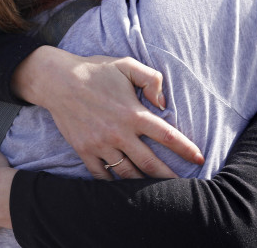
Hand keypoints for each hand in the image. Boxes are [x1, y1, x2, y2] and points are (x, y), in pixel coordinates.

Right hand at [14, 48, 203, 179]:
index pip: (167, 136)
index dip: (186, 149)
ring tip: (156, 191)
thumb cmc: (95, 70)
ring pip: (127, 174)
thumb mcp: (126, 64)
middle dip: (169, 177)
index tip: (199, 159)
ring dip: (144, 184)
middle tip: (183, 187)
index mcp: (133, 113)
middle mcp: (118, 133)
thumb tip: (163, 103)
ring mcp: (100, 145)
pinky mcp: (84, 151)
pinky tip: (124, 189)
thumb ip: (151, 79)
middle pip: (150, 163)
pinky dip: (114, 184)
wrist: (57, 81)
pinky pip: (102, 176)